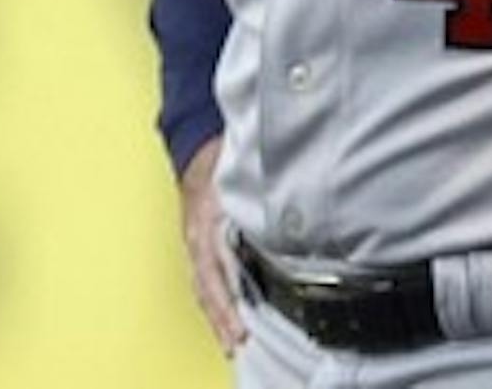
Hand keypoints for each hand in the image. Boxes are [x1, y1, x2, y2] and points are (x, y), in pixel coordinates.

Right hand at [177, 136, 246, 355]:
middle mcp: (198, 238)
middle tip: (238, 341)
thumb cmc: (224, 159)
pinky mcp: (197, 247)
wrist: (197, 149)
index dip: (229, 295)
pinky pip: (203, 280)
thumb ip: (263, 194)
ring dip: (217, 316)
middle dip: (222, 316)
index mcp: (209, 222)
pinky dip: (214, 302)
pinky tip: (227, 318)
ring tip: (233, 341)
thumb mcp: (242, 171)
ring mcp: (195, 245)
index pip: (217, 268)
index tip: (241, 317)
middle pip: (208, 286)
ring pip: (203, 288)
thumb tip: (296, 204)